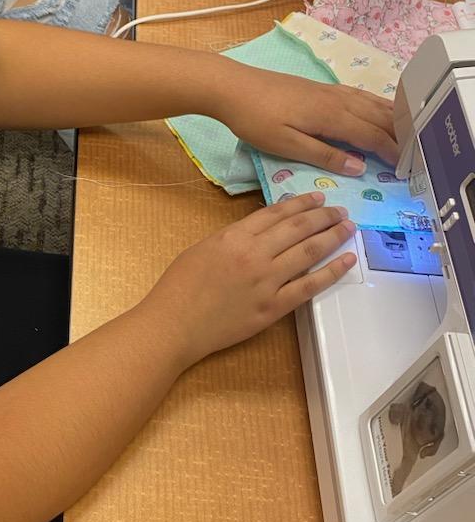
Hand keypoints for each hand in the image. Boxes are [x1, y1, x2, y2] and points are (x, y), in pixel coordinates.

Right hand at [148, 193, 356, 366]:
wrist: (174, 324)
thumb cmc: (179, 287)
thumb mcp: (202, 248)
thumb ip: (232, 238)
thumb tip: (259, 232)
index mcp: (234, 236)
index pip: (276, 214)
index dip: (300, 204)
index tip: (317, 198)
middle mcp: (255, 254)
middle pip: (298, 228)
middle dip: (323, 216)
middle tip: (340, 210)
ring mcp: (267, 281)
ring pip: (309, 252)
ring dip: (332, 237)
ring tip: (348, 227)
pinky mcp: (274, 307)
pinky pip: (309, 286)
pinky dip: (332, 272)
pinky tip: (347, 261)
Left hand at [215, 66, 398, 174]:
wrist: (231, 87)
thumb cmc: (255, 119)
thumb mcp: (287, 145)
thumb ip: (325, 156)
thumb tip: (360, 167)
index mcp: (332, 116)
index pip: (372, 135)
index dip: (392, 151)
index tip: (407, 168)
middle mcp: (337, 100)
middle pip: (378, 117)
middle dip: (400, 134)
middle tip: (416, 153)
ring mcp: (329, 91)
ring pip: (371, 103)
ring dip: (392, 117)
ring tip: (408, 131)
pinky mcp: (319, 88)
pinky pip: (358, 96)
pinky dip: (376, 103)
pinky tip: (377, 108)